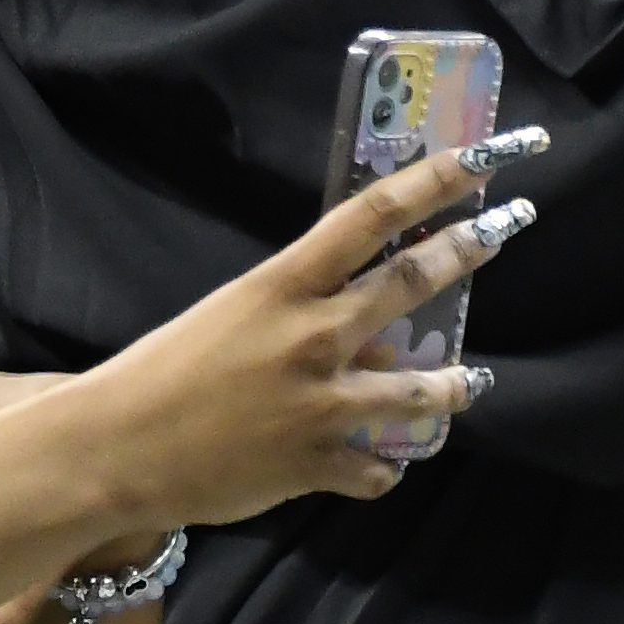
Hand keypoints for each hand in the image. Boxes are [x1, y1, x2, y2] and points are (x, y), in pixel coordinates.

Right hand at [63, 136, 543, 527]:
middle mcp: (314, 337)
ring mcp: (323, 404)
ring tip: (468, 381)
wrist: (115, 450)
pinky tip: (381, 464)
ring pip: (422, 391)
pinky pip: (378, 469)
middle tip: (508, 227)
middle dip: (471, 249)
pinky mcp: (318, 464)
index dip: (438, 179)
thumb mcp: (228, 312)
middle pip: (414, 282)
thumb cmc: (159, 373)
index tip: (487, 155)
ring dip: (454, 385)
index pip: (374, 215)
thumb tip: (341, 299)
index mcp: (284, 286)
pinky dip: (383, 467)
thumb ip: (291, 303)